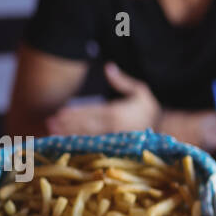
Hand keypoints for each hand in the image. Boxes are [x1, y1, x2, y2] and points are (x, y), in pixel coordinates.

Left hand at [46, 62, 161, 134]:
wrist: (165, 129)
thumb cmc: (149, 109)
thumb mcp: (140, 90)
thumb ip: (122, 81)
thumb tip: (108, 67)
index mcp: (117, 112)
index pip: (91, 112)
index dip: (74, 113)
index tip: (60, 113)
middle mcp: (114, 127)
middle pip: (85, 125)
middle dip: (66, 124)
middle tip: (50, 124)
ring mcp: (114, 139)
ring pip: (87, 136)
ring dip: (69, 134)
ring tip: (54, 133)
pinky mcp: (115, 147)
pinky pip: (95, 145)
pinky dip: (80, 143)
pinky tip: (69, 142)